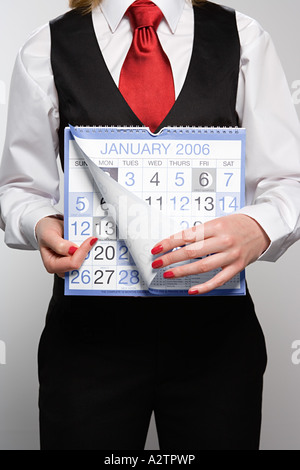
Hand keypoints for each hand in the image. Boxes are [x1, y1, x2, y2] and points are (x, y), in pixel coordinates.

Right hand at [35, 216, 97, 277]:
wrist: (49, 226)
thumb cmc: (46, 231)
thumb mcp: (48, 235)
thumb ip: (59, 244)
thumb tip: (73, 250)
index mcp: (52, 265)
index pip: (73, 263)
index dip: (82, 252)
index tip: (90, 239)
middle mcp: (61, 268)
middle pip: (81, 265)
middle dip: (87, 253)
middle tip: (91, 239)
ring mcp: (70, 265)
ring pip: (85, 264)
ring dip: (90, 252)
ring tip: (89, 240)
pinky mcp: (76, 261)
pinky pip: (86, 259)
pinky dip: (89, 251)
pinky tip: (89, 243)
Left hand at [151, 214, 269, 295]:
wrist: (262, 228)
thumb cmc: (237, 224)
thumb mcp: (217, 222)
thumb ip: (200, 233)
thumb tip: (177, 244)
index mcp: (216, 226)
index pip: (186, 235)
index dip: (169, 243)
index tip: (157, 249)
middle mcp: (223, 240)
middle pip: (192, 251)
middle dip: (171, 258)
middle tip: (157, 263)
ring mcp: (230, 255)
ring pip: (202, 266)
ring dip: (183, 271)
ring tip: (169, 273)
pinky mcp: (237, 266)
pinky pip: (218, 280)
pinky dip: (204, 286)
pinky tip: (192, 289)